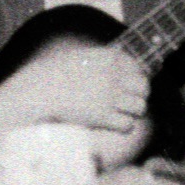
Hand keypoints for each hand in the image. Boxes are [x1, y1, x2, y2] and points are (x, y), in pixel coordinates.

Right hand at [0, 43, 148, 136]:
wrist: (40, 90)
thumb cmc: (58, 74)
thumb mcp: (83, 57)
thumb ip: (105, 60)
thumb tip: (126, 65)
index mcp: (111, 57)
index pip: (139, 70)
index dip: (135, 80)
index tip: (125, 87)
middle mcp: (115, 75)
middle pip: (144, 89)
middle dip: (137, 97)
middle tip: (125, 102)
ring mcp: (110, 96)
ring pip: (140, 108)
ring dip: (131, 112)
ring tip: (118, 114)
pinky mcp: (103, 117)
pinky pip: (128, 125)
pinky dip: (121, 127)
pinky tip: (110, 123)